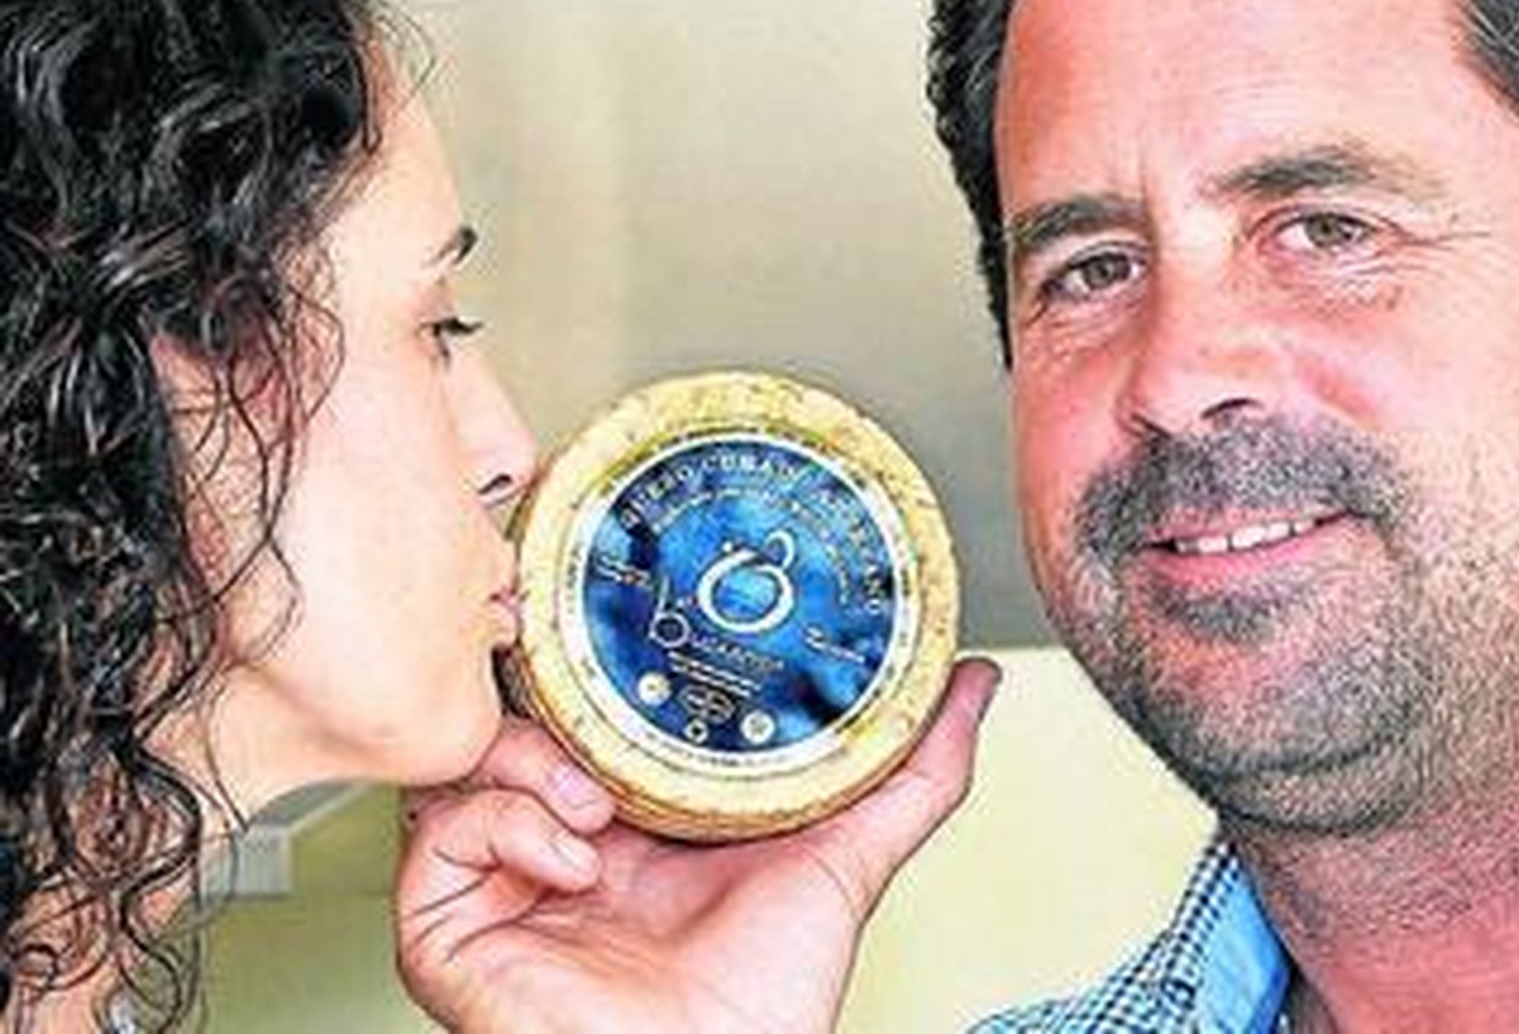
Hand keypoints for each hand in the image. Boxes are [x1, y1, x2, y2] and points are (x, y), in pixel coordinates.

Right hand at [393, 657, 999, 1033]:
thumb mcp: (848, 853)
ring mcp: (500, 878)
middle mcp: (556, 838)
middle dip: (554, 696)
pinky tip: (573, 854)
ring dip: (531, 756)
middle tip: (605, 692)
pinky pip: (439, 831)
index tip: (634, 626)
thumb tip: (974, 682)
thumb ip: (914, 770)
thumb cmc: (767, 996)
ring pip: (468, 760)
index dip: (600, 663)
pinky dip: (506, 821)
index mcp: (629, 815)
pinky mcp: (448, 924)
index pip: (587, 707)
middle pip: (517, 720)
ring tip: (599, 795)